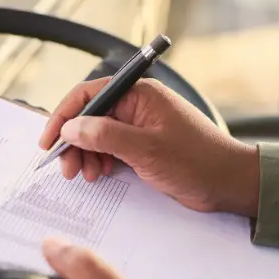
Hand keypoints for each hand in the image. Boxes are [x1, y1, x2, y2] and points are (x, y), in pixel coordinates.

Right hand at [39, 77, 259, 215]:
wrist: (229, 183)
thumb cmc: (198, 161)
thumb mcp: (146, 149)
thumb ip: (105, 135)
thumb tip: (71, 127)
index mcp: (140, 94)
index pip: (89, 95)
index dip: (63, 117)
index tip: (49, 141)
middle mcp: (138, 106)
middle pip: (90, 117)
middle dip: (74, 142)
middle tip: (67, 168)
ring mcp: (140, 126)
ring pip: (98, 135)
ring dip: (86, 154)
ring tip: (86, 175)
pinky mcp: (144, 146)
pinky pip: (112, 148)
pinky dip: (101, 161)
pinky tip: (100, 174)